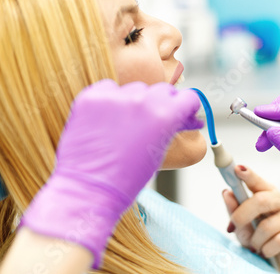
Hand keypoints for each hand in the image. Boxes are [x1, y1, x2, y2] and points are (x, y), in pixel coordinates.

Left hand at [20, 79, 202, 267]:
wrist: (89, 190)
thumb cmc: (128, 178)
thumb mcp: (161, 151)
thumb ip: (173, 126)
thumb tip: (190, 118)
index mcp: (164, 115)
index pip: (189, 96)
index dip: (188, 106)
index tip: (184, 113)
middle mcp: (141, 101)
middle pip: (163, 90)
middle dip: (164, 104)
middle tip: (156, 121)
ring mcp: (114, 98)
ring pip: (136, 89)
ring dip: (136, 102)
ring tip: (127, 125)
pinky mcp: (91, 98)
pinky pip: (109, 88)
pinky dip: (112, 100)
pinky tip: (109, 119)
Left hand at [222, 165, 279, 273]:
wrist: (276, 263)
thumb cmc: (259, 239)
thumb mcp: (241, 226)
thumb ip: (234, 209)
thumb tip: (226, 193)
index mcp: (268, 194)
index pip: (258, 181)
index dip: (248, 175)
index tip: (238, 169)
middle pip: (261, 200)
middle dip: (243, 215)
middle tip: (234, 227)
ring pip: (267, 226)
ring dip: (255, 240)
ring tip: (255, 246)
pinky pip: (279, 240)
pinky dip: (267, 249)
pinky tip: (266, 251)